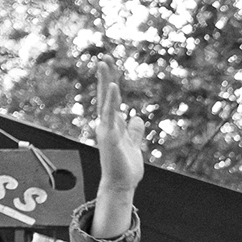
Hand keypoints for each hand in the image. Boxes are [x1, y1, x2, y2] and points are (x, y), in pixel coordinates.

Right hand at [94, 60, 146, 197]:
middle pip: (106, 95)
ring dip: (105, 81)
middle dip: (105, 76)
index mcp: (114, 125)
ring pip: (105, 100)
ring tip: (104, 63)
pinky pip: (110, 114)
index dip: (112, 82)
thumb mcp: (134, 145)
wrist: (121, 184)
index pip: (112, 99)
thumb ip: (135, 131)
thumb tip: (137, 118)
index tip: (111, 66)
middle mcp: (107, 124)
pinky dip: (111, 100)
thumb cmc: (126, 168)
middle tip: (105, 57)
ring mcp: (106, 129)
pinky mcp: (110, 135)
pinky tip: (113, 86)